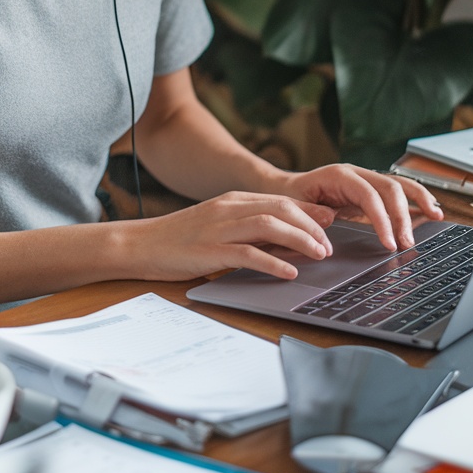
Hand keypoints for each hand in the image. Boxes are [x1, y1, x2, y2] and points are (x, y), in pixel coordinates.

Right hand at [125, 191, 337, 282]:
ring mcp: (219, 228)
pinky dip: (273, 262)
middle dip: (312, 226)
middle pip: (281, 208)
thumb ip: (249, 229)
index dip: (310, 211)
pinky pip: (248, 254)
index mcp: (233, 200)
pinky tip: (289, 272)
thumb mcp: (218, 226)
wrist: (141, 244)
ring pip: (269, 225)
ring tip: (319, 255)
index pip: (281, 199)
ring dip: (300, 240)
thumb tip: (287, 240)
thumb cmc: (180, 240)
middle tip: (330, 245)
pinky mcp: (210, 250)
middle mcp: (229, 209)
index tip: (332, 223)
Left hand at [279, 164, 443, 251]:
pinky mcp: (370, 189)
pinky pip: (396, 191)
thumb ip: (310, 214)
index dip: (382, 219)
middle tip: (407, 243)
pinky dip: (414, 199)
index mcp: (339, 175)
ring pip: (398, 184)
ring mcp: (365, 179)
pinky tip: (429, 209)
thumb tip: (329, 220)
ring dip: (419, 200)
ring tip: (436, 215)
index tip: (389, 243)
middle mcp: (356, 173)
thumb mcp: (294, 206)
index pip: (369, 196)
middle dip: (402, 216)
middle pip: (389, 188)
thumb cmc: (290, 198)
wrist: (284, 188)